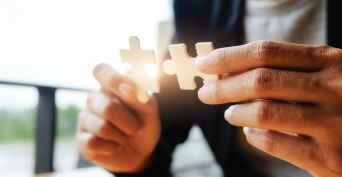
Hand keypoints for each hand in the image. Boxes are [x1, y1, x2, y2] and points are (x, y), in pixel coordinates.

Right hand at [75, 64, 160, 172]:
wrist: (141, 152)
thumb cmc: (143, 124)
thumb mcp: (149, 109)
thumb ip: (140, 96)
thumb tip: (129, 86)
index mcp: (111, 86)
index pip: (101, 70)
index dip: (113, 79)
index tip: (130, 90)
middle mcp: (95, 99)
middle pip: (107, 107)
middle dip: (129, 122)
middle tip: (135, 127)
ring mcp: (85, 119)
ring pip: (103, 128)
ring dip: (122, 136)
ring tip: (124, 136)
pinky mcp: (81, 139)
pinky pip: (94, 143)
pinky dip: (112, 147)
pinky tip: (114, 145)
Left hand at [195, 40, 341, 176]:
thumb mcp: (327, 73)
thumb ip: (287, 70)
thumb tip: (230, 72)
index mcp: (330, 61)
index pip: (267, 52)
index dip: (229, 57)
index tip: (204, 63)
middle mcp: (334, 88)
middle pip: (261, 80)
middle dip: (223, 86)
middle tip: (205, 93)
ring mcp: (334, 124)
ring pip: (265, 112)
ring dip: (237, 112)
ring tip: (229, 113)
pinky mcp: (331, 158)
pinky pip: (277, 144)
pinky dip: (255, 136)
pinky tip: (250, 131)